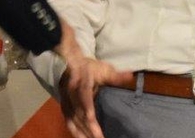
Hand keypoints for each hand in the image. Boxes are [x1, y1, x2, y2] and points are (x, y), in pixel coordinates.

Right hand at [54, 20, 133, 137]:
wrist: (69, 64)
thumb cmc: (89, 68)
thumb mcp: (103, 69)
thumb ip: (115, 76)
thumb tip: (131, 76)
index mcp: (81, 82)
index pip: (83, 96)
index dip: (86, 108)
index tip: (91, 119)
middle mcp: (71, 93)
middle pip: (78, 112)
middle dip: (87, 127)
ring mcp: (66, 101)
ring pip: (72, 119)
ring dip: (81, 132)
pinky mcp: (64, 107)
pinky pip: (68, 121)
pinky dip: (74, 131)